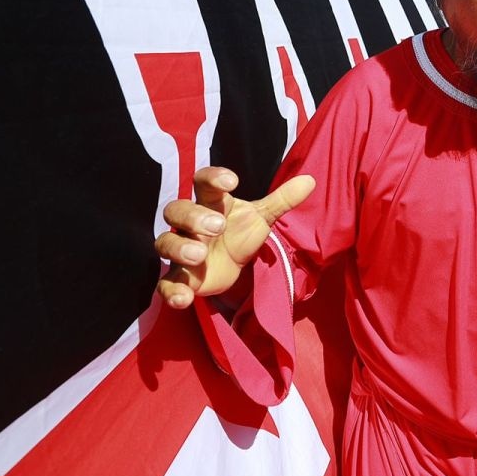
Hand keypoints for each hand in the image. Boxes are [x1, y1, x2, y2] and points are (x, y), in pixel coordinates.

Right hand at [154, 166, 314, 308]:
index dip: (213, 177)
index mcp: (212, 203)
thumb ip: (282, 200)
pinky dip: (172, 291)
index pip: (203, 182)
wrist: (230, 265)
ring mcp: (182, 250)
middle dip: (193, 216)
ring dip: (179, 248)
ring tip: (199, 256)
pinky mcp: (180, 278)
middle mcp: (191, 224)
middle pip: (177, 210)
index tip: (232, 181)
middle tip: (217, 226)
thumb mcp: (262, 218)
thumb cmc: (240, 233)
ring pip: (165, 242)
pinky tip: (185, 298)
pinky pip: (166, 284)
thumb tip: (311, 181)